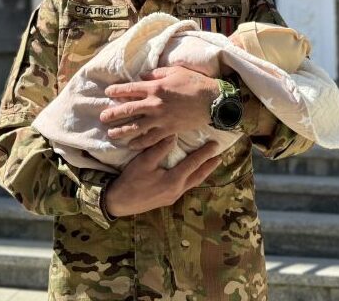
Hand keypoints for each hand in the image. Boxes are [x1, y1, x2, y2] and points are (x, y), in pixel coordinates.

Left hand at [100, 66, 218, 150]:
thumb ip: (156, 73)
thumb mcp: (175, 71)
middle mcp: (154, 103)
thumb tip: (142, 76)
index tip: (108, 93)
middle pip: (128, 109)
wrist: (212, 101)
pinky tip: (131, 145)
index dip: (117, 91)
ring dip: (122, 131)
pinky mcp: (168, 129)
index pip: (130, 89)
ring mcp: (160, 118)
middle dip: (113, 114)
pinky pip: (150, 138)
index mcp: (154, 87)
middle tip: (102, 117)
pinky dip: (140, 142)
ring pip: (136, 127)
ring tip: (111, 134)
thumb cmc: (195, 83)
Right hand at [104, 137, 220, 216]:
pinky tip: (191, 175)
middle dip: (209, 166)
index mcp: (173, 180)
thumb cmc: (131, 180)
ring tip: (210, 165)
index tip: (215, 145)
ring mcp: (172, 197)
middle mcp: (177, 190)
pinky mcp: (167, 200)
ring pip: (193, 183)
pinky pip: (185, 187)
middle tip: (219, 156)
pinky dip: (192, 179)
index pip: (193, 164)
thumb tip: (174, 136)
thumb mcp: (144, 161)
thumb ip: (160, 148)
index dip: (205, 154)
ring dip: (202, 173)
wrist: (119, 202)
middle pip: (198, 176)